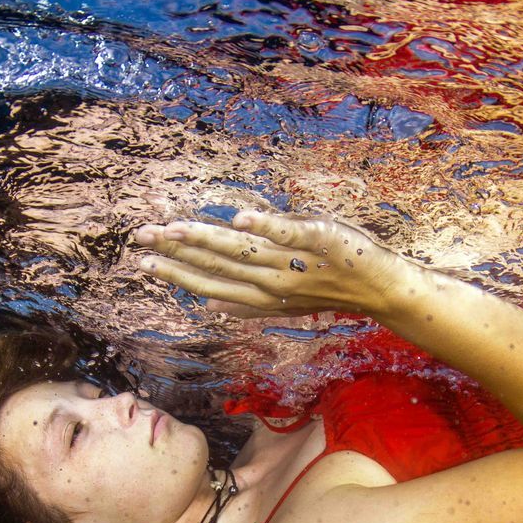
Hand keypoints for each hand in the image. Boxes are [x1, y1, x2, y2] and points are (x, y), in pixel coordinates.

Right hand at [130, 211, 414, 320]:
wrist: (380, 288)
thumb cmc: (330, 285)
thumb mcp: (283, 297)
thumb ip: (247, 300)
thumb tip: (209, 304)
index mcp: (259, 294)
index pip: (208, 282)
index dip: (175, 272)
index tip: (144, 261)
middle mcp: (270, 281)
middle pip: (215, 264)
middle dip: (175, 251)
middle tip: (142, 236)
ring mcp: (292, 261)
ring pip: (240, 250)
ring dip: (204, 238)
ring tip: (172, 228)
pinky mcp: (316, 239)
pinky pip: (287, 233)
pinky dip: (265, 226)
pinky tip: (240, 217)